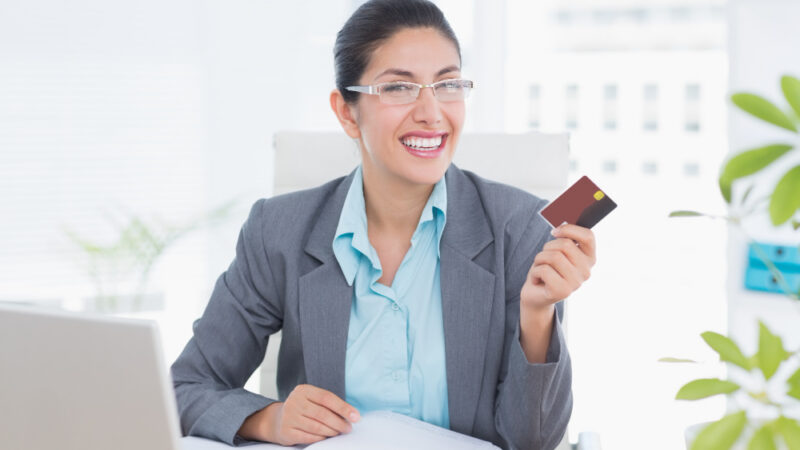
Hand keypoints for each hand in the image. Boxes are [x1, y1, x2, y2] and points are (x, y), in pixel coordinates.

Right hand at [238, 384, 359, 444]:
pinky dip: (321, 438)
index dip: (343, 407)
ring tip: (339, 432)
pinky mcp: (286, 431)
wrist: (277, 420)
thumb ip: (329, 404)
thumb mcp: (312, 400)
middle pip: (322, 413)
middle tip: (348, 428)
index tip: (356, 416)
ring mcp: (288, 416)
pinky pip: (309, 437)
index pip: (327, 398)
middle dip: (339, 422)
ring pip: (316, 426)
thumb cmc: (303, 409)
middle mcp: (294, 401)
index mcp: (303, 390)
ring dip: (332, 431)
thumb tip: (352, 415)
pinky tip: (326, 437)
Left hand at [520, 224, 595, 312]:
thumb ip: (564, 238)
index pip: (588, 236)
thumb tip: (560, 227)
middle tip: (544, 258)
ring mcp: (576, 283)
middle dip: (547, 247)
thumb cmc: (547, 269)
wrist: (535, 295)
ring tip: (540, 269)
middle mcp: (586, 271)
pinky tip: (537, 280)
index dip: (569, 229)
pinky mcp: (563, 291)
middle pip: (566, 245)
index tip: (555, 232)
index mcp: (589, 259)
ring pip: (553, 256)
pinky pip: (544, 270)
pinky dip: (534, 272)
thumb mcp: (557, 251)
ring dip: (539, 260)